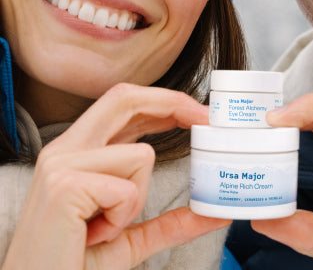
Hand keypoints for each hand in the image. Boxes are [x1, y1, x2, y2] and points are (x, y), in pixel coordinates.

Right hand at [3, 83, 229, 269]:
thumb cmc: (75, 266)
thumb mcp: (130, 237)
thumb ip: (169, 221)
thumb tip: (212, 213)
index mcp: (77, 151)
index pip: (123, 105)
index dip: (164, 101)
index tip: (199, 113)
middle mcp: (65, 149)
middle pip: (125, 98)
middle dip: (173, 102)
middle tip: (206, 119)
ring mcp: (62, 164)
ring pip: (141, 155)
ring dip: (136, 200)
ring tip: (105, 227)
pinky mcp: (65, 186)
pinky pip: (127, 189)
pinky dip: (122, 217)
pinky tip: (95, 235)